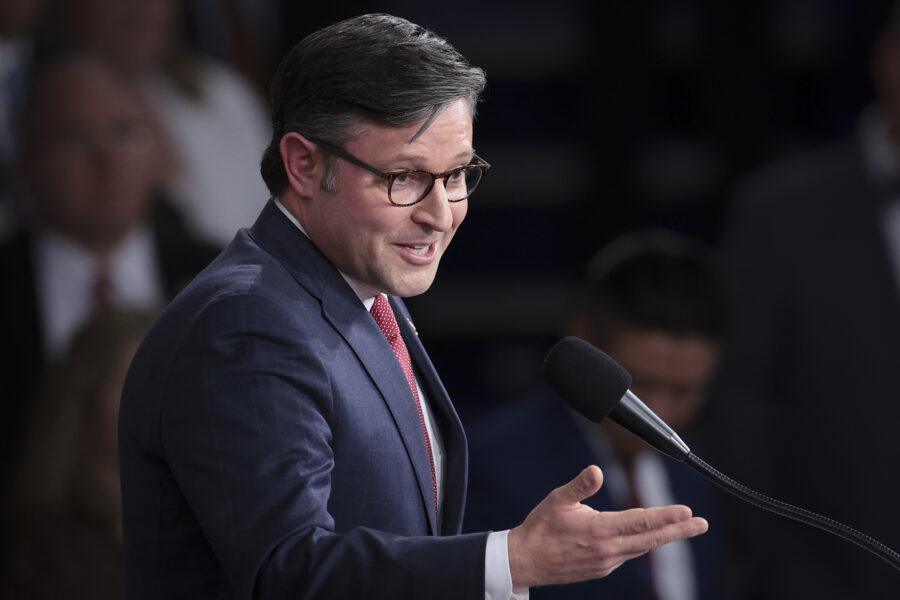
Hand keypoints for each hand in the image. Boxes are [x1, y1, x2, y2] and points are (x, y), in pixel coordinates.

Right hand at [507, 465, 707, 588]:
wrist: (524, 561)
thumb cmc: (540, 528)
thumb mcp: (556, 500)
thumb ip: (580, 486)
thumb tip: (596, 471)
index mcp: (599, 531)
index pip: (641, 522)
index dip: (666, 516)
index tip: (687, 512)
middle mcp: (608, 549)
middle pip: (651, 539)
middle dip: (679, 530)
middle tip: (701, 524)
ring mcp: (607, 562)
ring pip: (642, 548)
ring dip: (665, 538)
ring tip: (683, 528)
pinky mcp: (602, 568)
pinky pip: (628, 554)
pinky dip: (643, 545)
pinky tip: (648, 538)